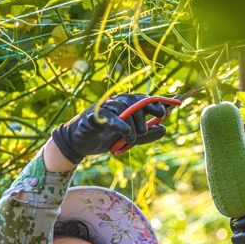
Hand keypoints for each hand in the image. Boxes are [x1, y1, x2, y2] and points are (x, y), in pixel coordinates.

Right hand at [50, 94, 167, 163]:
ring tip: (130, 139)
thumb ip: (146, 135)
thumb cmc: (105, 137)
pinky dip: (118, 123)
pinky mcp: (93, 116)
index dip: (154, 104)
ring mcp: (104, 108)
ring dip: (131, 125)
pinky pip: (107, 116)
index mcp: (126, 105)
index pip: (143, 99)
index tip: (163, 112)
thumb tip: (164, 128)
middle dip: (142, 118)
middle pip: (134, 102)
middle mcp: (116, 102)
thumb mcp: (129, 138)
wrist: (80, 143)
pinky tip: (125, 131)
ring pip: (122, 108)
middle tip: (142, 133)